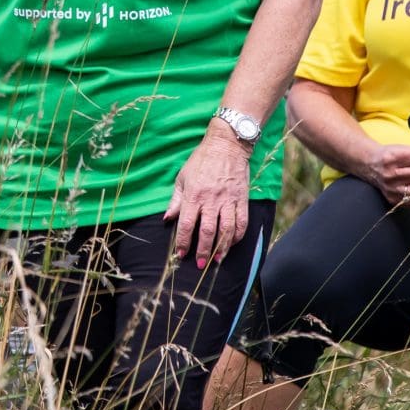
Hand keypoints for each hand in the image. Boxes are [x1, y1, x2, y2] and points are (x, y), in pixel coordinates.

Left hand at [164, 132, 250, 268]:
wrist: (226, 145)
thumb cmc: (200, 161)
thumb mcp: (182, 177)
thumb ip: (176, 200)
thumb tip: (167, 219)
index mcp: (193, 195)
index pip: (187, 224)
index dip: (184, 242)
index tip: (181, 254)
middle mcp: (211, 199)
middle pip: (207, 231)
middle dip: (203, 251)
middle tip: (200, 264)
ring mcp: (228, 200)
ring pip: (226, 230)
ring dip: (222, 248)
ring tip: (217, 260)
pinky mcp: (241, 199)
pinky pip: (242, 222)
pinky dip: (238, 236)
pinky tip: (232, 244)